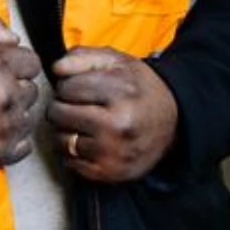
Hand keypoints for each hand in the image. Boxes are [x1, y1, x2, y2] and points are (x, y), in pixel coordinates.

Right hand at [0, 10, 41, 172]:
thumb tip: (13, 38)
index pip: (32, 63)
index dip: (16, 64)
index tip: (1, 70)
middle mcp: (4, 93)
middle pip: (31, 90)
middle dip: (15, 88)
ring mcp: (2, 125)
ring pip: (28, 116)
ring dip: (13, 113)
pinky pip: (24, 144)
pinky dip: (12, 138)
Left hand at [48, 47, 177, 182]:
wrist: (173, 121)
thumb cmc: (137, 87)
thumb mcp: (115, 61)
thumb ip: (82, 56)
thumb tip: (56, 68)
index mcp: (121, 92)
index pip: (66, 87)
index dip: (67, 85)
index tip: (78, 88)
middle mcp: (118, 124)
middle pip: (59, 113)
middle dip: (61, 106)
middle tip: (76, 105)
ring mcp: (114, 152)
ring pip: (61, 139)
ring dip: (64, 130)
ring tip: (81, 122)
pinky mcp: (110, 172)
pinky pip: (70, 162)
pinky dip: (72, 151)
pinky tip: (87, 140)